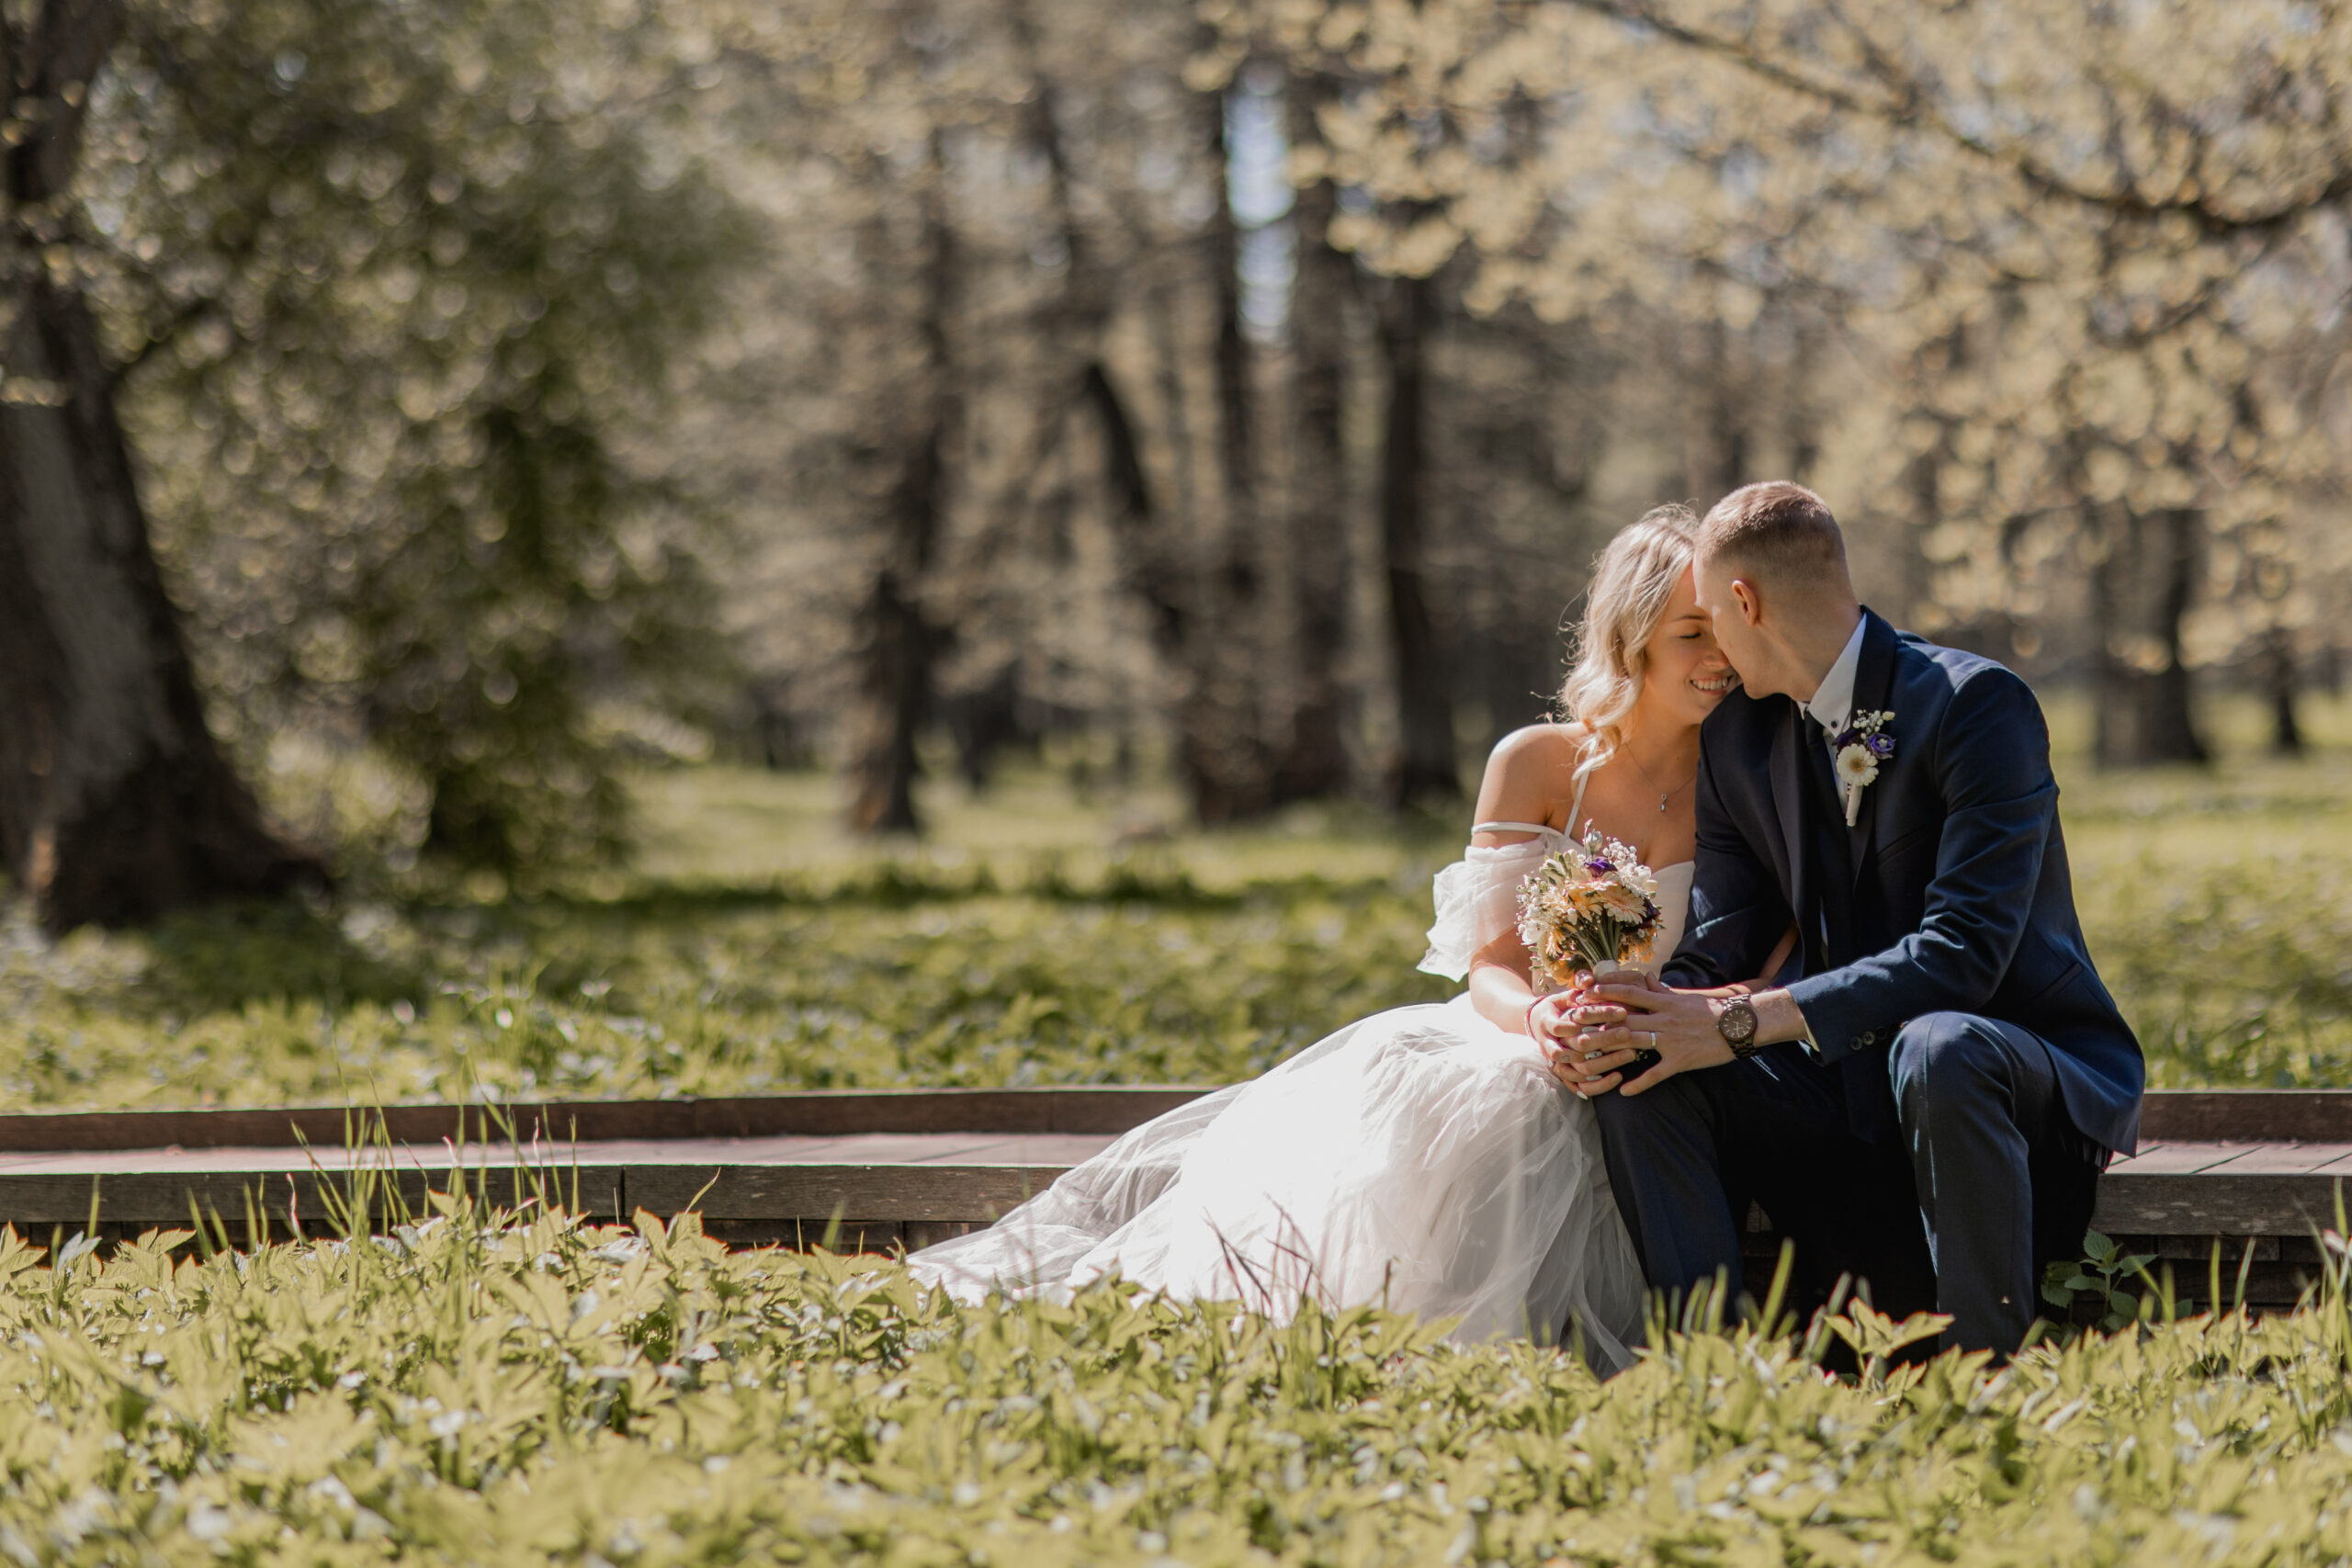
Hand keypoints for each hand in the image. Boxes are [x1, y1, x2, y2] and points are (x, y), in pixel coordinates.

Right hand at [1534, 983, 1642, 1098]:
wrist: (1539, 1027)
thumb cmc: (1560, 1008)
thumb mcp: (1566, 994)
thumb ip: (1578, 984)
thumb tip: (1589, 979)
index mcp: (1548, 1021)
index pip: (1572, 1021)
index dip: (1598, 1016)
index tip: (1622, 1011)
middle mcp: (1550, 1043)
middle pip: (1580, 1045)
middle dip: (1607, 1038)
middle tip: (1630, 1032)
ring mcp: (1557, 1063)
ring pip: (1581, 1068)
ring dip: (1608, 1061)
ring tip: (1631, 1053)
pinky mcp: (1564, 1077)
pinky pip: (1580, 1087)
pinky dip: (1599, 1085)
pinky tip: (1618, 1076)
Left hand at [1570, 973, 1734, 1095]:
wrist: (1740, 1024)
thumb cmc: (1711, 1010)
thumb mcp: (1684, 997)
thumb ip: (1661, 990)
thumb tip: (1645, 978)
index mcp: (1663, 1002)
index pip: (1628, 994)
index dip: (1604, 993)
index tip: (1582, 994)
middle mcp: (1663, 1018)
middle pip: (1622, 1019)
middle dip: (1595, 1024)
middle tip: (1571, 1029)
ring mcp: (1670, 1039)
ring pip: (1633, 1044)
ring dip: (1607, 1051)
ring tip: (1586, 1059)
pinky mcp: (1680, 1060)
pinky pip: (1656, 1073)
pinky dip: (1639, 1083)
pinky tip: (1623, 1091)